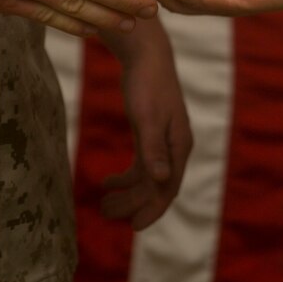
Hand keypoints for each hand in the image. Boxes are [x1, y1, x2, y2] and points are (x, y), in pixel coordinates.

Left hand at [99, 19, 192, 229]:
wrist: (147, 53)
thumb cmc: (147, 83)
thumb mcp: (147, 117)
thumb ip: (153, 149)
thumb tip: (161, 180)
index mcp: (179, 146)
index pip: (168, 188)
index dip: (152, 209)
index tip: (134, 228)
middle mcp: (175, 147)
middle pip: (157, 187)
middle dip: (133, 204)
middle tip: (105, 213)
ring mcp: (165, 140)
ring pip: (148, 178)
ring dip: (128, 193)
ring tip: (103, 204)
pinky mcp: (152, 132)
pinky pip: (142, 164)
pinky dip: (126, 176)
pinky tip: (107, 180)